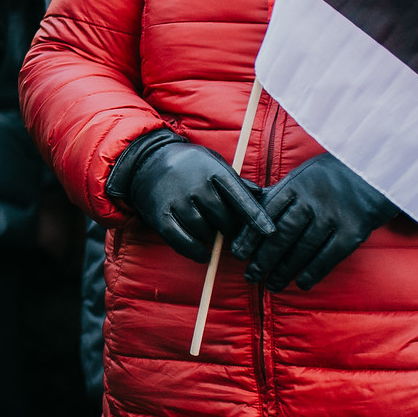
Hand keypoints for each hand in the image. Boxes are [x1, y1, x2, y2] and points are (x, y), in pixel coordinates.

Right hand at [118, 133, 271, 263]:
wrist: (148, 162)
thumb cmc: (190, 166)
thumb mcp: (214, 165)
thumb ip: (237, 183)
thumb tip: (262, 195)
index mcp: (214, 172)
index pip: (240, 197)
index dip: (256, 217)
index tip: (269, 232)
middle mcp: (196, 186)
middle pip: (224, 220)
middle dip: (230, 229)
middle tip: (226, 228)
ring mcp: (177, 201)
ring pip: (204, 232)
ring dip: (211, 239)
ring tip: (209, 231)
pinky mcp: (161, 216)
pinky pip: (182, 241)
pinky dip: (195, 252)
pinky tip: (203, 254)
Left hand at [239, 153, 396, 290]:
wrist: (375, 172)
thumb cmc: (330, 177)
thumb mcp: (301, 176)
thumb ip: (278, 194)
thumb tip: (247, 211)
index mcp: (296, 184)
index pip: (266, 213)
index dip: (251, 236)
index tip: (238, 254)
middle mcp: (313, 199)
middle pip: (282, 234)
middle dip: (264, 258)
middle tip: (252, 276)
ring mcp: (334, 215)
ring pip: (303, 248)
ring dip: (285, 270)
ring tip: (273, 285)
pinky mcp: (354, 230)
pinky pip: (329, 256)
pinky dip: (313, 272)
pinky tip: (302, 283)